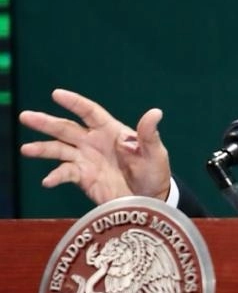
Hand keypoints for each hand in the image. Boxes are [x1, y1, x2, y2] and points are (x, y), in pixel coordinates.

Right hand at [20, 89, 171, 204]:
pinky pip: (65, 174)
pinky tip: (48, 180)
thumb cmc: (154, 171)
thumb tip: (155, 112)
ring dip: (42, 148)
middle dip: (46, 122)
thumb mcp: (155, 153)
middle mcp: (94, 142)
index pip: (89, 112)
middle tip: (25, 116)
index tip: (57, 94)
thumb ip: (149, 134)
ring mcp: (86, 159)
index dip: (74, 102)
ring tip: (26, 149)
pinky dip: (56, 176)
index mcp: (111, 131)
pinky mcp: (83, 177)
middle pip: (66, 128)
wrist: (149, 198)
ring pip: (59, 149)